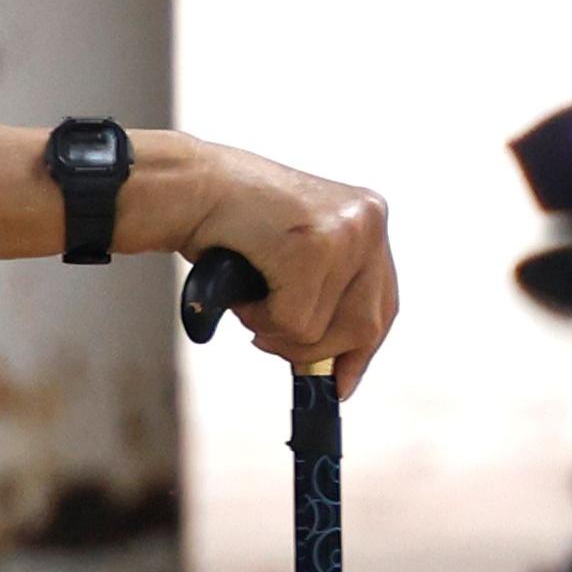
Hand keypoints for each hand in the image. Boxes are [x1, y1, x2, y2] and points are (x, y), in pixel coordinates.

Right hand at [136, 135, 397, 397]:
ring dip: (278, 331)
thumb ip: (322, 296)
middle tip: (266, 338)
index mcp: (367, 218)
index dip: (360, 350)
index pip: (383, 303)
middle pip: (365, 326)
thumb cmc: (227, 225)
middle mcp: (368, 220)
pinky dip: (260, 319)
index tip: (340, 384)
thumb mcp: (292, 256)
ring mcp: (347, 231)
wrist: (188, 187)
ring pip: (327, 330)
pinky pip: (295, 322)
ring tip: (250, 300)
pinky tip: (242, 290)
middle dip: (313, 349)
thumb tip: (333, 371)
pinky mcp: (315, 246)